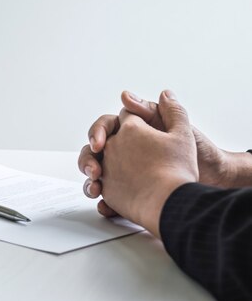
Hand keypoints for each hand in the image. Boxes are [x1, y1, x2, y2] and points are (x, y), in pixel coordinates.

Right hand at [78, 92, 251, 216]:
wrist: (212, 182)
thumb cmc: (198, 155)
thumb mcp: (177, 130)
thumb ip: (154, 111)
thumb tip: (125, 95)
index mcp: (134, 132)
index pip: (106, 127)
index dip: (97, 133)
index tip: (99, 143)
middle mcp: (125, 152)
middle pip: (94, 152)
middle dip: (88, 160)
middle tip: (94, 171)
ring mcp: (123, 174)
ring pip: (96, 175)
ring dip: (90, 182)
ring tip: (96, 189)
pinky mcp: (127, 195)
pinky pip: (109, 198)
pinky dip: (104, 202)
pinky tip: (105, 205)